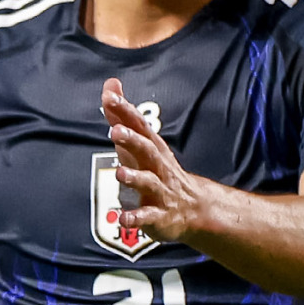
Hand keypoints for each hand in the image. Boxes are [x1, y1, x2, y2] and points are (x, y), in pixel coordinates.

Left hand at [103, 78, 207, 242]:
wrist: (193, 208)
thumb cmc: (158, 170)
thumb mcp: (141, 142)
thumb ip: (122, 117)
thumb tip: (110, 86)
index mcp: (152, 148)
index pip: (139, 125)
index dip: (125, 110)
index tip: (110, 96)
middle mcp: (157, 167)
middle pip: (146, 150)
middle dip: (132, 141)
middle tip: (115, 131)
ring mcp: (160, 191)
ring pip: (148, 183)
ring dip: (135, 177)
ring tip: (120, 173)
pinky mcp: (158, 215)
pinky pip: (147, 217)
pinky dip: (136, 218)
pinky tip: (124, 218)